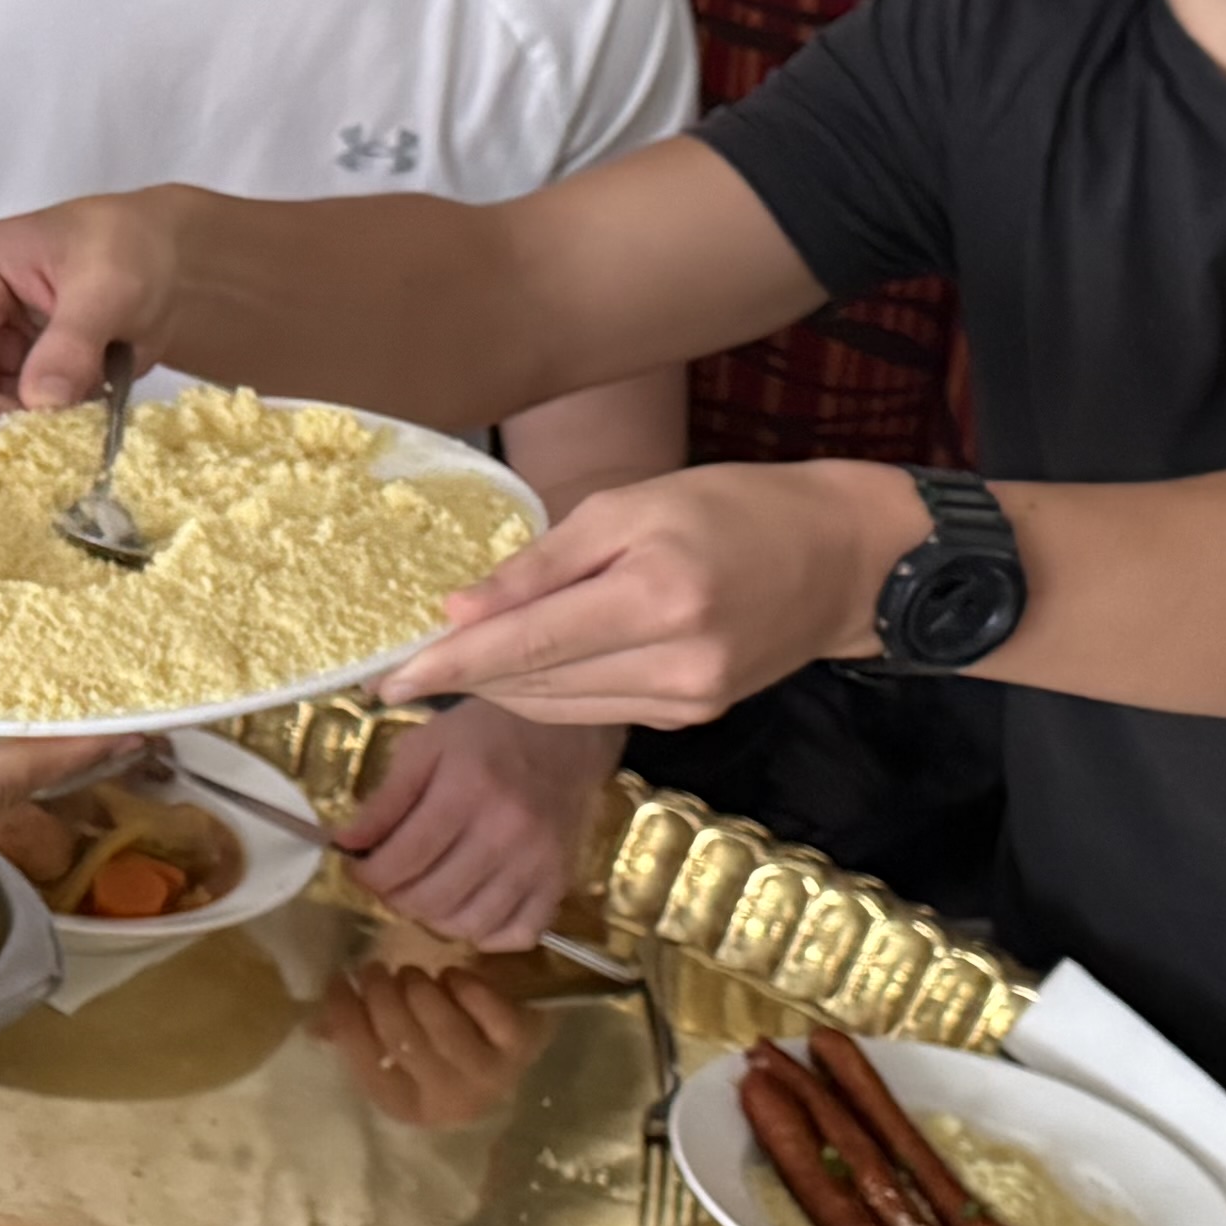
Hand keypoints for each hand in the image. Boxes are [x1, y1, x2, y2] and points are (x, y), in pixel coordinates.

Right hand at [0, 192, 181, 429]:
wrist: (171, 256)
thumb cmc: (132, 246)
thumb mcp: (107, 287)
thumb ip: (72, 342)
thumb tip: (42, 401)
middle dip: (1, 424)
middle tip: (47, 453)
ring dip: (32, 430)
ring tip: (75, 437)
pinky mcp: (25, 373)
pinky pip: (26, 414)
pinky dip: (52, 428)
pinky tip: (84, 429)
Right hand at [321, 957, 549, 1131]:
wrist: (514, 1031)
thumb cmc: (443, 1035)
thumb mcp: (400, 1041)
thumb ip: (355, 1035)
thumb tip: (315, 1025)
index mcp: (409, 1106)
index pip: (367, 1065)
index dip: (346, 1020)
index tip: (336, 980)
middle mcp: (449, 1101)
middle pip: (402, 1042)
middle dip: (381, 996)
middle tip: (374, 969)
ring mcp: (489, 1075)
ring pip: (441, 1027)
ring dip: (420, 990)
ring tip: (412, 974)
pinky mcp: (521, 1045)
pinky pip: (485, 1010)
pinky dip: (464, 987)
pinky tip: (454, 978)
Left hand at [331, 700, 614, 950]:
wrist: (563, 734)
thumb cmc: (484, 735)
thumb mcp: (424, 748)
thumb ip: (384, 800)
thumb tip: (345, 845)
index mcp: (466, 792)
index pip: (402, 860)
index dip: (367, 875)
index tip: (359, 868)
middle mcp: (506, 833)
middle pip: (430, 900)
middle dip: (394, 898)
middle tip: (389, 880)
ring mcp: (538, 863)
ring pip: (468, 926)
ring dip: (434, 919)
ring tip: (425, 891)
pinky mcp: (560, 882)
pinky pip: (518, 935)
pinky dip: (487, 934)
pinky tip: (470, 906)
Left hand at [382, 459, 914, 726]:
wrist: (840, 559)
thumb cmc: (733, 509)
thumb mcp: (632, 508)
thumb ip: (544, 564)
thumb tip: (459, 610)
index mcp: (657, 597)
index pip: (527, 644)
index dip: (450, 664)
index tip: (385, 678)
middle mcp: (674, 664)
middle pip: (536, 683)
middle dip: (464, 676)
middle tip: (401, 665)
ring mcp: (686, 701)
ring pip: (558, 707)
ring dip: (500, 688)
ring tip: (453, 663)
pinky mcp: (692, 717)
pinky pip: (594, 710)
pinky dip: (549, 691)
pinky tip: (524, 668)